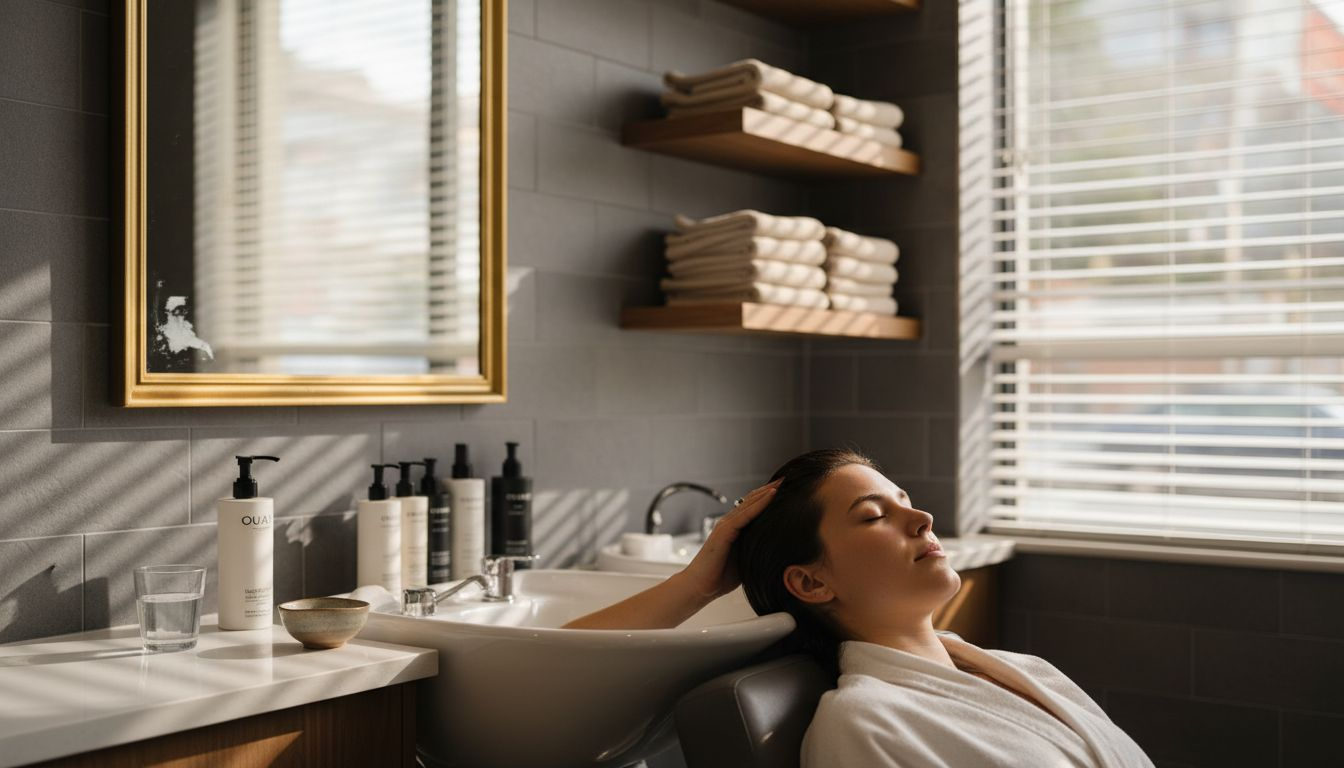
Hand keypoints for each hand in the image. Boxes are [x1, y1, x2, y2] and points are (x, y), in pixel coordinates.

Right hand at [675, 478, 781, 600]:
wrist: (700, 587)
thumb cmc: (721, 576)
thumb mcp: (746, 559)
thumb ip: (757, 549)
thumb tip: (779, 550)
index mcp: (735, 529)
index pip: (754, 507)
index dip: (770, 497)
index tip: (788, 489)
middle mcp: (730, 523)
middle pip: (753, 500)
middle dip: (771, 489)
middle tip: (789, 478)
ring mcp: (725, 525)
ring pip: (750, 503)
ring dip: (768, 491)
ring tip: (784, 482)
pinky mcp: (724, 532)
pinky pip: (745, 515)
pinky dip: (759, 504)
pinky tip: (772, 495)